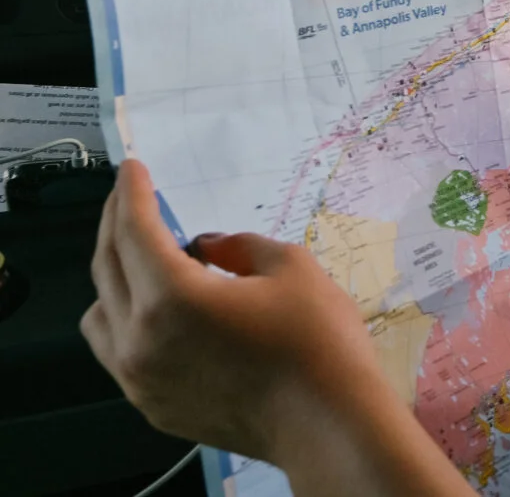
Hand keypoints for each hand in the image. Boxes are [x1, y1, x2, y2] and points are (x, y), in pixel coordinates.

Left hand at [81, 160, 466, 495]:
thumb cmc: (318, 341)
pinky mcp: (151, 405)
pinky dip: (127, 320)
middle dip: (117, 223)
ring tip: (146, 260)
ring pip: (99, 313)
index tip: (132, 168)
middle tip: (131, 197)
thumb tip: (206, 247)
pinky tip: (161, 313)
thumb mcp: (292, 268)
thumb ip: (239, 246)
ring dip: (114, 277)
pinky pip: (117, 353)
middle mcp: (140, 339)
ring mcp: (140, 378)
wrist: (328, 422)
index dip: (133, 193)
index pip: (135, 231)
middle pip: (107, 267)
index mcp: (173, 298)